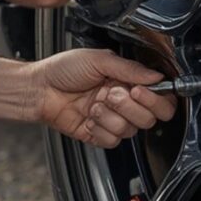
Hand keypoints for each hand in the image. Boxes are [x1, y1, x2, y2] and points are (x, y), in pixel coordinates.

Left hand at [33, 49, 176, 147]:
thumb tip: (156, 75)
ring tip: (93, 104)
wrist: (39, 89)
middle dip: (130, 107)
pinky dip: (99, 129)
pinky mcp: (100, 135)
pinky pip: (113, 140)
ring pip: (130, 130)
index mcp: (129, 82)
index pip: (161, 99)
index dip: (156, 99)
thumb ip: (130, 69)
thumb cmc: (63, 70)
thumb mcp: (99, 60)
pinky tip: (88, 118)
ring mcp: (113, 120)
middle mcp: (125, 102)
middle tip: (111, 94)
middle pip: (150, 118)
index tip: (138, 90)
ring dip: (110, 116)